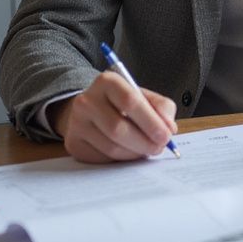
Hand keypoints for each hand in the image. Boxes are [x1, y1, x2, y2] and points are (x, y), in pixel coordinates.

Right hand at [49, 73, 177, 163]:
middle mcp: (87, 100)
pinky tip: (129, 152)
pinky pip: (102, 158)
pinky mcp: (73, 143)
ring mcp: (76, 123)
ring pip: (111, 147)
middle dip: (144, 142)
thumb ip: (162, 108)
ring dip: (135, 153)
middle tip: (159, 147)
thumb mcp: (143, 96)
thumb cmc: (122, 103)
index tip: (166, 135)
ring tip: (146, 150)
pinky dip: (122, 160)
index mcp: (107, 81)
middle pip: (118, 128)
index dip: (151, 121)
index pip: (130, 101)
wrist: (90, 109)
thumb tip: (169, 128)